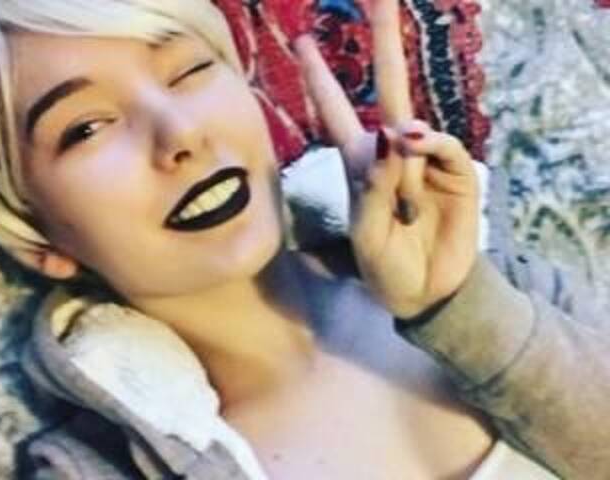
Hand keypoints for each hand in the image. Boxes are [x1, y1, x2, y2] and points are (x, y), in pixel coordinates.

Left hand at [294, 0, 479, 318]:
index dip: (320, 77)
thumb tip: (395, 131)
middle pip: (388, 86)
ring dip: (405, 133)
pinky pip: (441, 146)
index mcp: (359, 162)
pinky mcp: (455, 172)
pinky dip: (430, 146)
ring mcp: (424, 159)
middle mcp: (391, 151)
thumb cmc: (385, 264)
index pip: (335, 110)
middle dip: (385, 40)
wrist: (424, 292)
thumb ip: (374, 185)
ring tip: (401, 182)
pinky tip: (418, 151)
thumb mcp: (365, 233)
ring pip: (415, 116)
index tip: (303, 40)